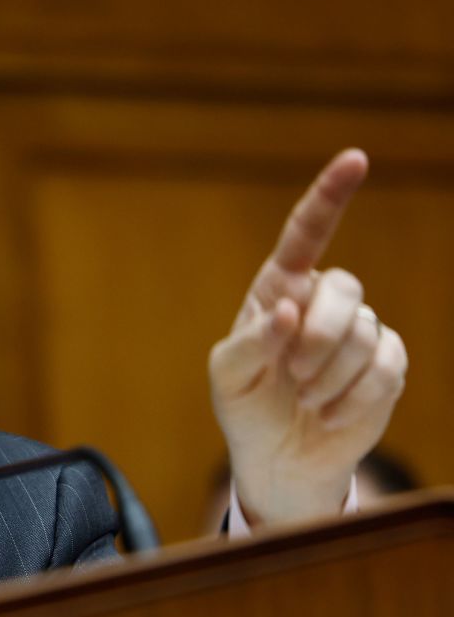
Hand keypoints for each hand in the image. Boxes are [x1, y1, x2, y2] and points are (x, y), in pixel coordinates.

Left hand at [208, 149, 407, 525]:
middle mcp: (322, 302)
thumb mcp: (229, 375)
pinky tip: (328, 414)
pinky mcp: (387, 365)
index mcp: (279, 289)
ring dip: (329, 375)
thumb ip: (250, 341)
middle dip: (319, 336)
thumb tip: (287, 310)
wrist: (278, 457)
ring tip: (304, 400)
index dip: (330, 195)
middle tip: (291, 374)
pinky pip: (385, 367)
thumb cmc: (245, 406)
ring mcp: (360, 332)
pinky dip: (353, 397)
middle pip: (344, 290)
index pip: (306, 233)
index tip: (355, 159)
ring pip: (365, 333)